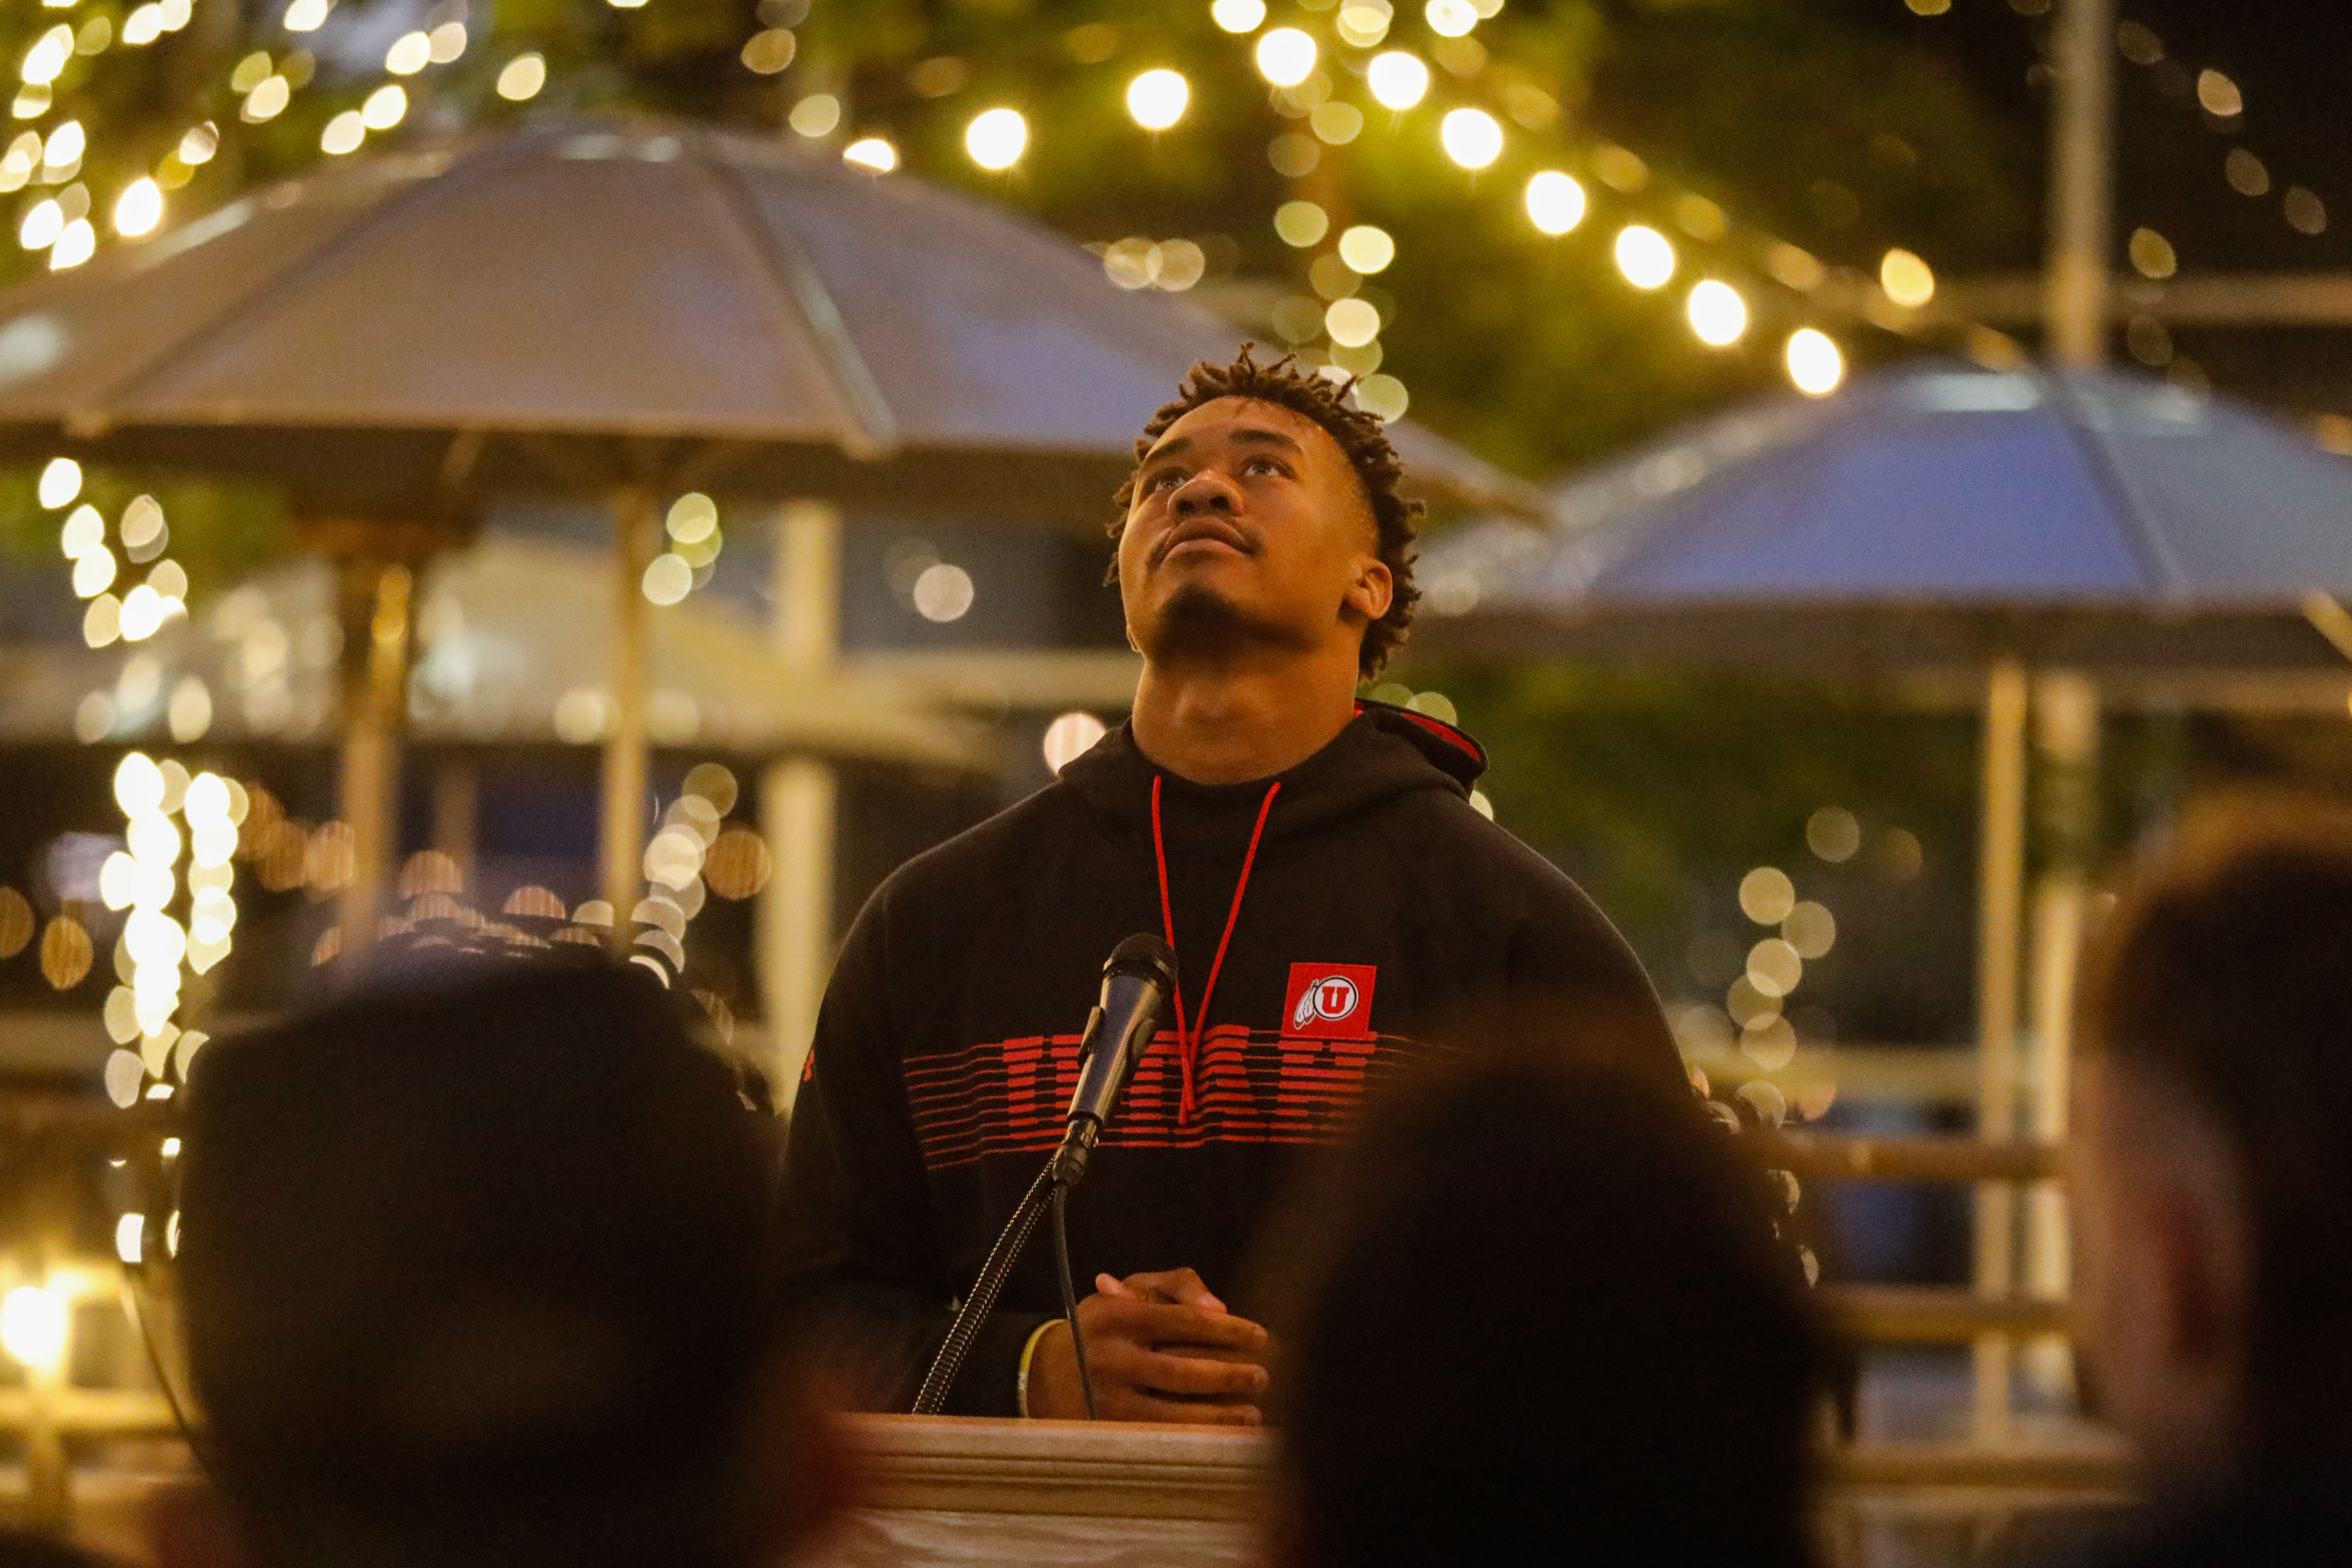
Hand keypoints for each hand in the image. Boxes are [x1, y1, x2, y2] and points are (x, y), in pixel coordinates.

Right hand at [1026, 1267, 1271, 1423]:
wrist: (1041, 1369)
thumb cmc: (1104, 1325)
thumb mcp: (1133, 1289)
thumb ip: (1178, 1284)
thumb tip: (1219, 1308)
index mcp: (1119, 1315)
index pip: (1184, 1322)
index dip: (1229, 1331)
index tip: (1261, 1337)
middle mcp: (1111, 1357)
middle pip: (1181, 1371)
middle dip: (1229, 1376)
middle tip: (1263, 1376)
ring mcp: (1106, 1399)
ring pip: (1170, 1413)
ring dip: (1218, 1416)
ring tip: (1253, 1413)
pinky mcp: (1105, 1431)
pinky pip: (1157, 1439)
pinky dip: (1194, 1440)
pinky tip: (1223, 1438)